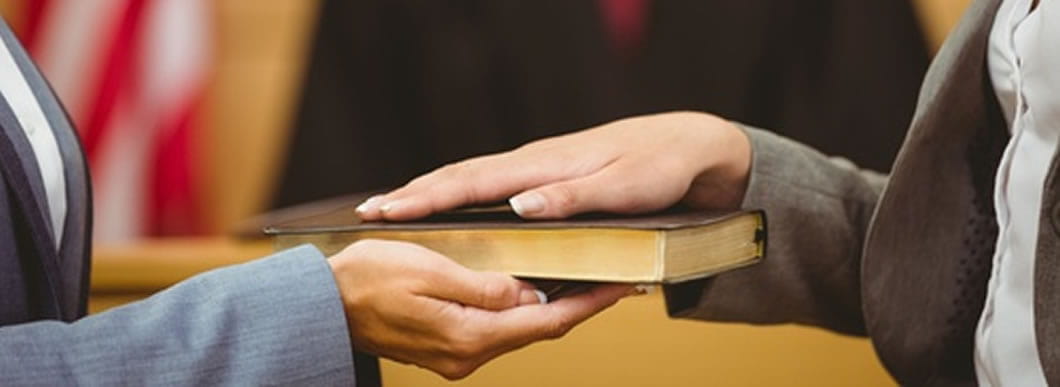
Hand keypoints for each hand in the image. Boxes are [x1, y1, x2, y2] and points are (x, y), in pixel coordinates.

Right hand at [327, 239, 631, 379]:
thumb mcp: (429, 270)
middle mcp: (468, 355)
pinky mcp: (447, 348)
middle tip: (611, 278)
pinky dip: (519, 311)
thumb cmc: (366, 280)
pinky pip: (496, 329)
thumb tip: (530, 295)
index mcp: (469, 336)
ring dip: (549, 308)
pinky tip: (530, 291)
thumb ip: (485, 285)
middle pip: (539, 329)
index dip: (589, 303)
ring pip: (519, 330)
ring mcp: (457, 356)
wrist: (323, 305)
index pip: (547, 322)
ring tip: (581, 280)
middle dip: (577, 304)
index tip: (621, 287)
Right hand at [356, 111, 750, 220]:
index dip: (427, 198)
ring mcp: (537, 168)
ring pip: (471, 179)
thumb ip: (573, 199)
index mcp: (545, 167)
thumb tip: (519, 207)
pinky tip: (448, 206)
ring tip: (391, 209)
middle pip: (460, 177)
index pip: (473, 183)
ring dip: (430, 193)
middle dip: (412, 195)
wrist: (688, 145)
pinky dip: (459, 193)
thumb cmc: (658, 168)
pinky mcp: (545, 176)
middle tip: (368, 213)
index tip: (387, 210)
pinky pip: (489, 185)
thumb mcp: (624, 188)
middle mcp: (533, 164)